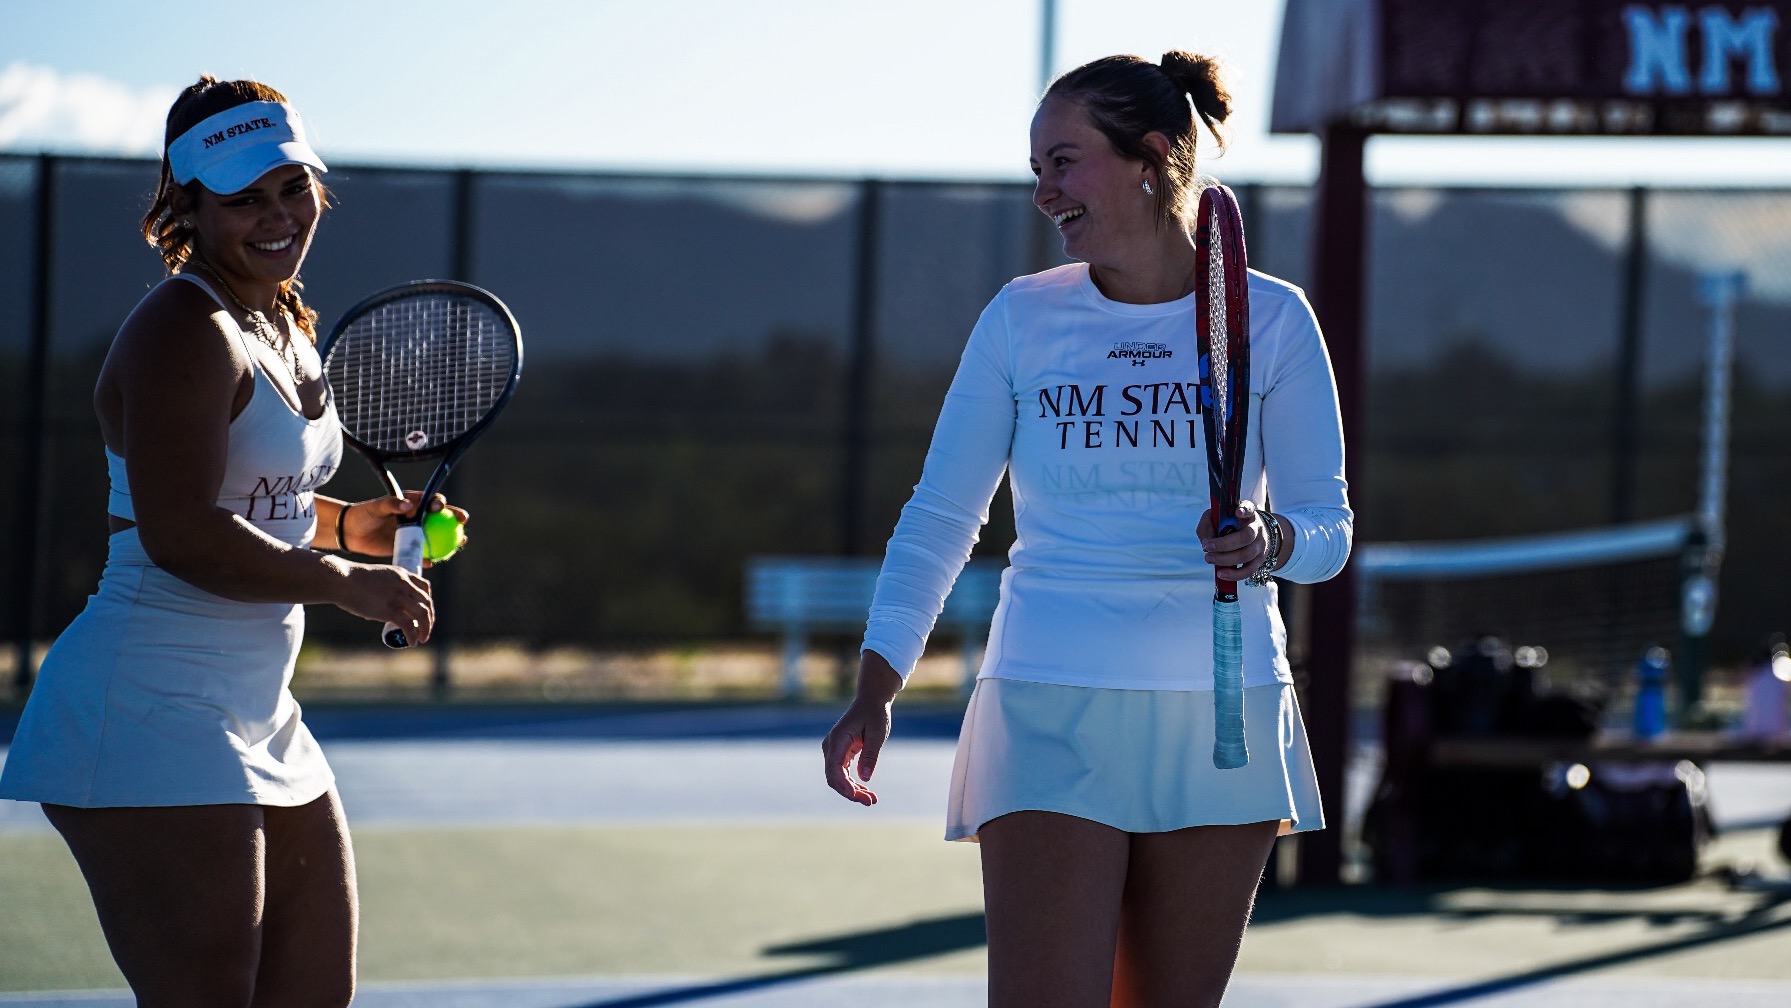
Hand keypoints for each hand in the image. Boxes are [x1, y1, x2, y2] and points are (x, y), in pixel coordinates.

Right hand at [332, 560, 434, 644]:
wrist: (342, 580)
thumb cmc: (352, 580)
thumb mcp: (377, 578)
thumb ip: (384, 591)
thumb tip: (378, 611)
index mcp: (402, 575)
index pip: (425, 588)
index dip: (428, 602)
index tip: (425, 612)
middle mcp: (404, 585)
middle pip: (427, 603)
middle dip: (429, 619)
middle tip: (425, 630)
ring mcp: (398, 597)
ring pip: (422, 615)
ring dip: (426, 629)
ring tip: (422, 639)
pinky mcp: (390, 610)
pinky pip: (408, 626)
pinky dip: (413, 636)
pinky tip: (412, 643)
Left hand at [342, 493, 469, 566]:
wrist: (352, 533)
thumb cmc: (364, 514)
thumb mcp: (376, 507)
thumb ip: (391, 503)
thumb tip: (407, 504)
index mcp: (412, 504)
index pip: (430, 501)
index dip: (440, 502)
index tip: (441, 507)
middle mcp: (417, 518)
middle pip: (441, 518)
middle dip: (455, 519)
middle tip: (463, 522)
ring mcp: (415, 534)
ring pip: (437, 537)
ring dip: (451, 540)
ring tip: (461, 544)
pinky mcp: (409, 547)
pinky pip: (423, 553)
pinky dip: (429, 558)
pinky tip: (433, 562)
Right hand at [822, 652, 902, 805]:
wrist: (871, 700)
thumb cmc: (875, 714)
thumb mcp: (877, 734)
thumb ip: (870, 755)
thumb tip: (865, 778)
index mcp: (838, 739)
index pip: (834, 770)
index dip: (845, 787)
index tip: (860, 797)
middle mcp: (831, 746)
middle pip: (834, 778)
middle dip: (850, 793)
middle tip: (871, 801)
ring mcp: (834, 750)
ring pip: (837, 778)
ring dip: (853, 790)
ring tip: (872, 799)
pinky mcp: (840, 753)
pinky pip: (842, 773)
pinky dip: (853, 783)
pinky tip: (866, 790)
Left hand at [1197, 499, 1268, 582]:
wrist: (1252, 537)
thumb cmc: (1230, 526)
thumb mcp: (1217, 519)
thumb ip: (1207, 525)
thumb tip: (1205, 541)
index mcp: (1247, 514)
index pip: (1249, 508)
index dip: (1244, 510)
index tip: (1237, 512)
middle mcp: (1256, 528)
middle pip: (1246, 537)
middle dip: (1224, 544)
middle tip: (1207, 547)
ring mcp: (1260, 545)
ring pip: (1246, 555)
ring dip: (1225, 559)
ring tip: (1209, 559)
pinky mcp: (1259, 560)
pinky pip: (1249, 570)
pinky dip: (1234, 574)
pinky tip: (1221, 573)